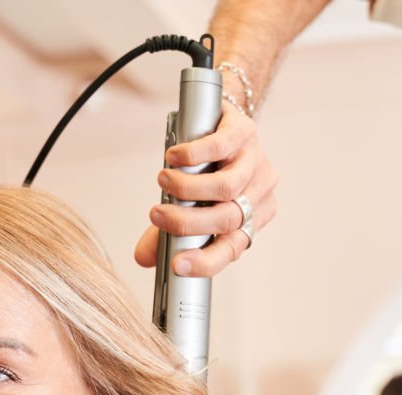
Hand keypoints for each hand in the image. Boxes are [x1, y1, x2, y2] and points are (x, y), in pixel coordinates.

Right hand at [135, 102, 277, 276]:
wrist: (221, 122)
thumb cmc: (207, 170)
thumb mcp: (188, 205)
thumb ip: (167, 234)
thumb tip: (142, 258)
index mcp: (250, 220)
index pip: (232, 248)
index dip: (206, 261)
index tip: (176, 265)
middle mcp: (258, 194)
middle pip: (228, 218)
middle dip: (187, 222)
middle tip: (157, 215)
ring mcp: (255, 162)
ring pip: (227, 187)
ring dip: (189, 188)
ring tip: (164, 181)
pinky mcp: (245, 132)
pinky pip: (222, 147)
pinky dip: (193, 155)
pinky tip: (174, 157)